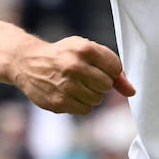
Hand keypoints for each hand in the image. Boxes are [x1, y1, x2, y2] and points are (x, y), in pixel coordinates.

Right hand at [14, 36, 135, 114]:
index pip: (115, 67)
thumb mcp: (85, 50)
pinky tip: (69, 94)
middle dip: (100, 83)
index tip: (98, 67)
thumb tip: (131, 91)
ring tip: (75, 85)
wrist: (27, 63)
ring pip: (97, 100)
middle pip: (107, 85)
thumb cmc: (62, 55)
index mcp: (84, 49)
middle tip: (85, 76)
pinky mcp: (59, 102)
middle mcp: (74, 66)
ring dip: (90, 95)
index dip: (109, 70)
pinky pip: (85, 110)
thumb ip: (112, 68)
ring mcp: (66, 86)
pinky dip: (81, 104)